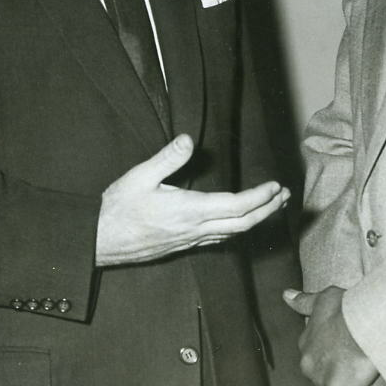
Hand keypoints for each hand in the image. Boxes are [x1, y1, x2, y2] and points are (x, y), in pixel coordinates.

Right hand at [96, 133, 289, 266]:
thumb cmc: (117, 208)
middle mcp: (195, 229)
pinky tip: (239, 222)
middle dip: (268, 210)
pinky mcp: (184, 246)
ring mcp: (190, 241)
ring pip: (233, 233)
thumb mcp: (139, 176)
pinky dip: (237, 229)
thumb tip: (189, 139)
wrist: (100, 241)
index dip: (260, 197)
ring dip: (256, 220)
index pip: (236, 206)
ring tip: (272, 206)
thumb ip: (167, 158)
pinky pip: (219, 239)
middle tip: (285, 196)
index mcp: (189, 211)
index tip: (276, 186)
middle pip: (243, 224)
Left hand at [282, 285, 377, 385]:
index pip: (311, 357)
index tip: (336, 360)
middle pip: (315, 378)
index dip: (324, 360)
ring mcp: (321, 381)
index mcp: (306, 343)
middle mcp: (308, 364)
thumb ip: (304, 301)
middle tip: (346, 378)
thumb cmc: (348, 309)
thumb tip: (285, 295)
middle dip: (327, 380)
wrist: (365, 324)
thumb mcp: (324, 299)